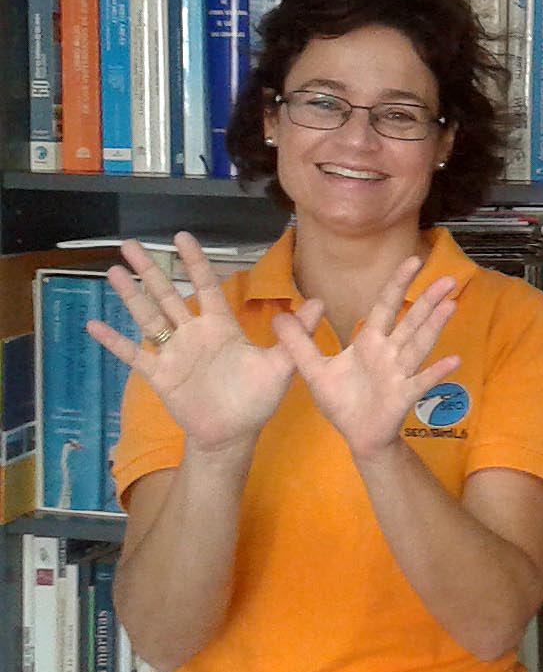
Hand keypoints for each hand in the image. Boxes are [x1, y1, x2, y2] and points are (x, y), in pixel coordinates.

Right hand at [87, 232, 322, 453]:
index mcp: (221, 327)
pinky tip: (93, 325)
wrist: (234, 434)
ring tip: (114, 271)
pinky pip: (133, 354)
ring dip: (131, 295)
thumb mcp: (281, 365)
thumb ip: (296, 334)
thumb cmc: (257, 399)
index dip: (195, 262)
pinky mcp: (160, 374)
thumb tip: (320, 302)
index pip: (206, 286)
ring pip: (149, 317)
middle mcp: (194, 333)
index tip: (182, 237)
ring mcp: (175, 352)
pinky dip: (113, 341)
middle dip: (151, 270)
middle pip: (169, 294)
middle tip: (132, 243)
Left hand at [272, 255, 460, 461]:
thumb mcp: (314, 369)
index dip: (397, 284)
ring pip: (419, 345)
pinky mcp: (403, 396)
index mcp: (370, 342)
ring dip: (434, 326)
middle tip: (447, 279)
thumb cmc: (342, 401)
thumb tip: (278, 316)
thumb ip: (298, 343)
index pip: (385, 307)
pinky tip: (453, 360)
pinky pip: (421, 382)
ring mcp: (399, 374)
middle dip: (428, 301)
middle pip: (410, 322)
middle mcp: (389, 353)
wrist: (357, 436)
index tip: (413, 261)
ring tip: (451, 306)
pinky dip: (436, 372)